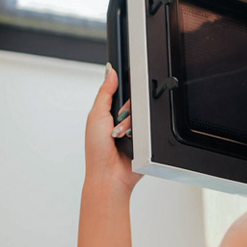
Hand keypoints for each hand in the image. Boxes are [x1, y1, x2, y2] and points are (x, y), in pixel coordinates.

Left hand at [84, 64, 141, 192]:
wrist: (109, 174)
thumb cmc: (97, 150)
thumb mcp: (96, 115)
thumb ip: (104, 92)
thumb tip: (110, 71)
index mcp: (107, 113)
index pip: (120, 93)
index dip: (122, 93)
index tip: (120, 98)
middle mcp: (120, 120)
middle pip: (133, 102)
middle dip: (125, 111)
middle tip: (116, 122)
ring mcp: (133, 130)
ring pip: (141, 114)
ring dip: (131, 124)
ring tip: (121, 136)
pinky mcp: (144, 139)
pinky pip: (149, 127)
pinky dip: (141, 132)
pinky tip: (131, 140)